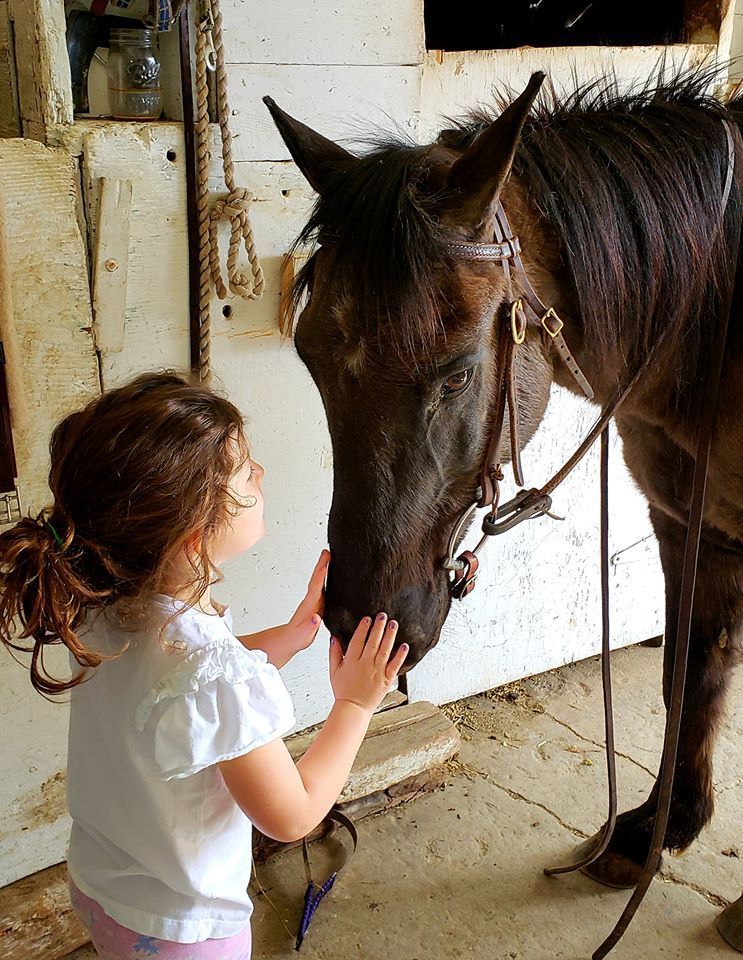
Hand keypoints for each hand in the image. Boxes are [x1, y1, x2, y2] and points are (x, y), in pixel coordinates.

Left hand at [238, 550, 328, 667]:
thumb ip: (310, 627)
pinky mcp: (316, 606)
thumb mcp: (303, 635)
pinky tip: (331, 578)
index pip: (316, 586)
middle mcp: (311, 601)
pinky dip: (326, 580)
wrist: (288, 642)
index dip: (321, 573)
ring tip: (330, 559)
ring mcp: (313, 602)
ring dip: (323, 570)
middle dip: (322, 565)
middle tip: (327, 551)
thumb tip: (316, 617)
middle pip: (317, 579)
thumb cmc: (295, 639)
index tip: (326, 560)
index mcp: (309, 606)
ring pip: (319, 582)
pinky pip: (322, 588)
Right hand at [328, 613, 408, 712]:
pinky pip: (394, 666)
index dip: (363, 628)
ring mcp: (377, 672)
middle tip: (383, 615)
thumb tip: (334, 637)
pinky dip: (400, 656)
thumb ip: (334, 653)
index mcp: (351, 662)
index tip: (367, 618)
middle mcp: (365, 665)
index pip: (357, 641)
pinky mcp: (386, 680)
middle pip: (372, 643)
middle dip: (378, 627)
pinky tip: (404, 645)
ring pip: (384, 651)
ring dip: (390, 636)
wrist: (353, 709)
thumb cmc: (343, 690)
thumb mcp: (333, 671)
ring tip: (393, 623)